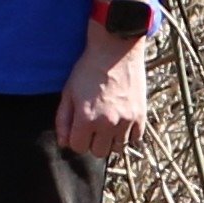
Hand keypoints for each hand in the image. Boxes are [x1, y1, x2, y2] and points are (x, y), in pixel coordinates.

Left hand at [58, 30, 149, 160]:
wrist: (115, 50)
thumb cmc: (88, 69)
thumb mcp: (68, 92)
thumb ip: (63, 120)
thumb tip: (64, 144)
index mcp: (86, 118)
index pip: (78, 147)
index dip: (76, 138)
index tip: (79, 127)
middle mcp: (107, 123)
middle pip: (99, 152)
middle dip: (93, 142)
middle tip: (94, 126)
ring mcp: (126, 120)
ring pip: (118, 148)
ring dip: (111, 140)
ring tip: (108, 124)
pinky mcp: (140, 115)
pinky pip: (135, 139)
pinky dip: (128, 134)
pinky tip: (122, 122)